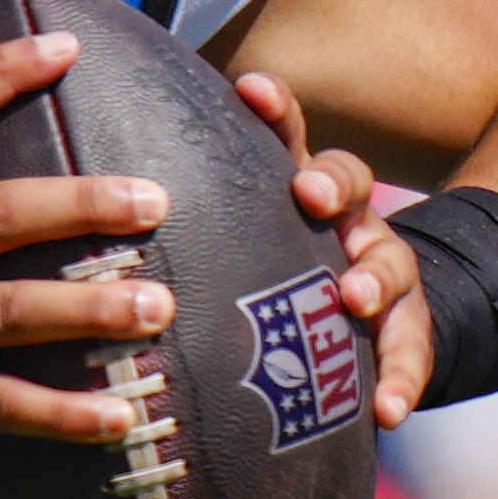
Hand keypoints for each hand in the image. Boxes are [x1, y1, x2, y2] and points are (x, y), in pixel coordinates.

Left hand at [227, 68, 437, 420]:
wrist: (365, 325)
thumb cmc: (273, 281)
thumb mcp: (243, 245)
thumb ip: (194, 228)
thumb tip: (87, 211)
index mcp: (298, 192)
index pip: (290, 134)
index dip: (276, 108)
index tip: (250, 89)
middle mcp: (346, 221)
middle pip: (350, 181)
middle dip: (331, 184)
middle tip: (309, 196)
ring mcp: (381, 270)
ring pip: (391, 262)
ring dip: (374, 277)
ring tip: (354, 298)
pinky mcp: (406, 326)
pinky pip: (411, 350)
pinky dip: (402, 378)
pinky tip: (389, 409)